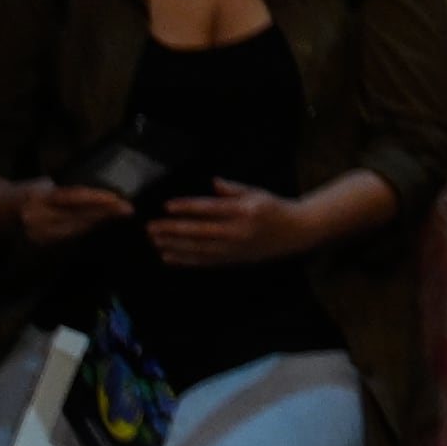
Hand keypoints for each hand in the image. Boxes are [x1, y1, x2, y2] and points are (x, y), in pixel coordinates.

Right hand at [7, 182, 138, 249]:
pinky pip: (69, 235)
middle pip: (77, 216)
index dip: (96, 199)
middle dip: (104, 213)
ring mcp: (38, 233)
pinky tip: (100, 223)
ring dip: (99, 222)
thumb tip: (90, 194)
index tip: (117, 199)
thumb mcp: (41, 184)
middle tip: (128, 208)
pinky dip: (86, 228)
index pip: (73, 199)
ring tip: (119, 215)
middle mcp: (37, 218)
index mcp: (37, 198)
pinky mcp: (41, 243)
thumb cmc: (23, 191)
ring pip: (76, 228)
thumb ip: (62, 191)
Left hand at [148, 185, 317, 268]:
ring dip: (173, 246)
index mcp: (243, 210)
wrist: (296, 233)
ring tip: (154, 241)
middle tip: (150, 228)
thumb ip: (232, 189)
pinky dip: (184, 260)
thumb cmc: (275, 208)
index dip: (186, 208)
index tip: (166, 206)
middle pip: (198, 231)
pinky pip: (203, 261)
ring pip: (197, 249)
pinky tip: (168, 257)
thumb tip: (210, 184)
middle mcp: (237, 231)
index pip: (209, 209)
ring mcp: (233, 249)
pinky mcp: (231, 261)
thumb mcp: (257, 192)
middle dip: (172, 230)